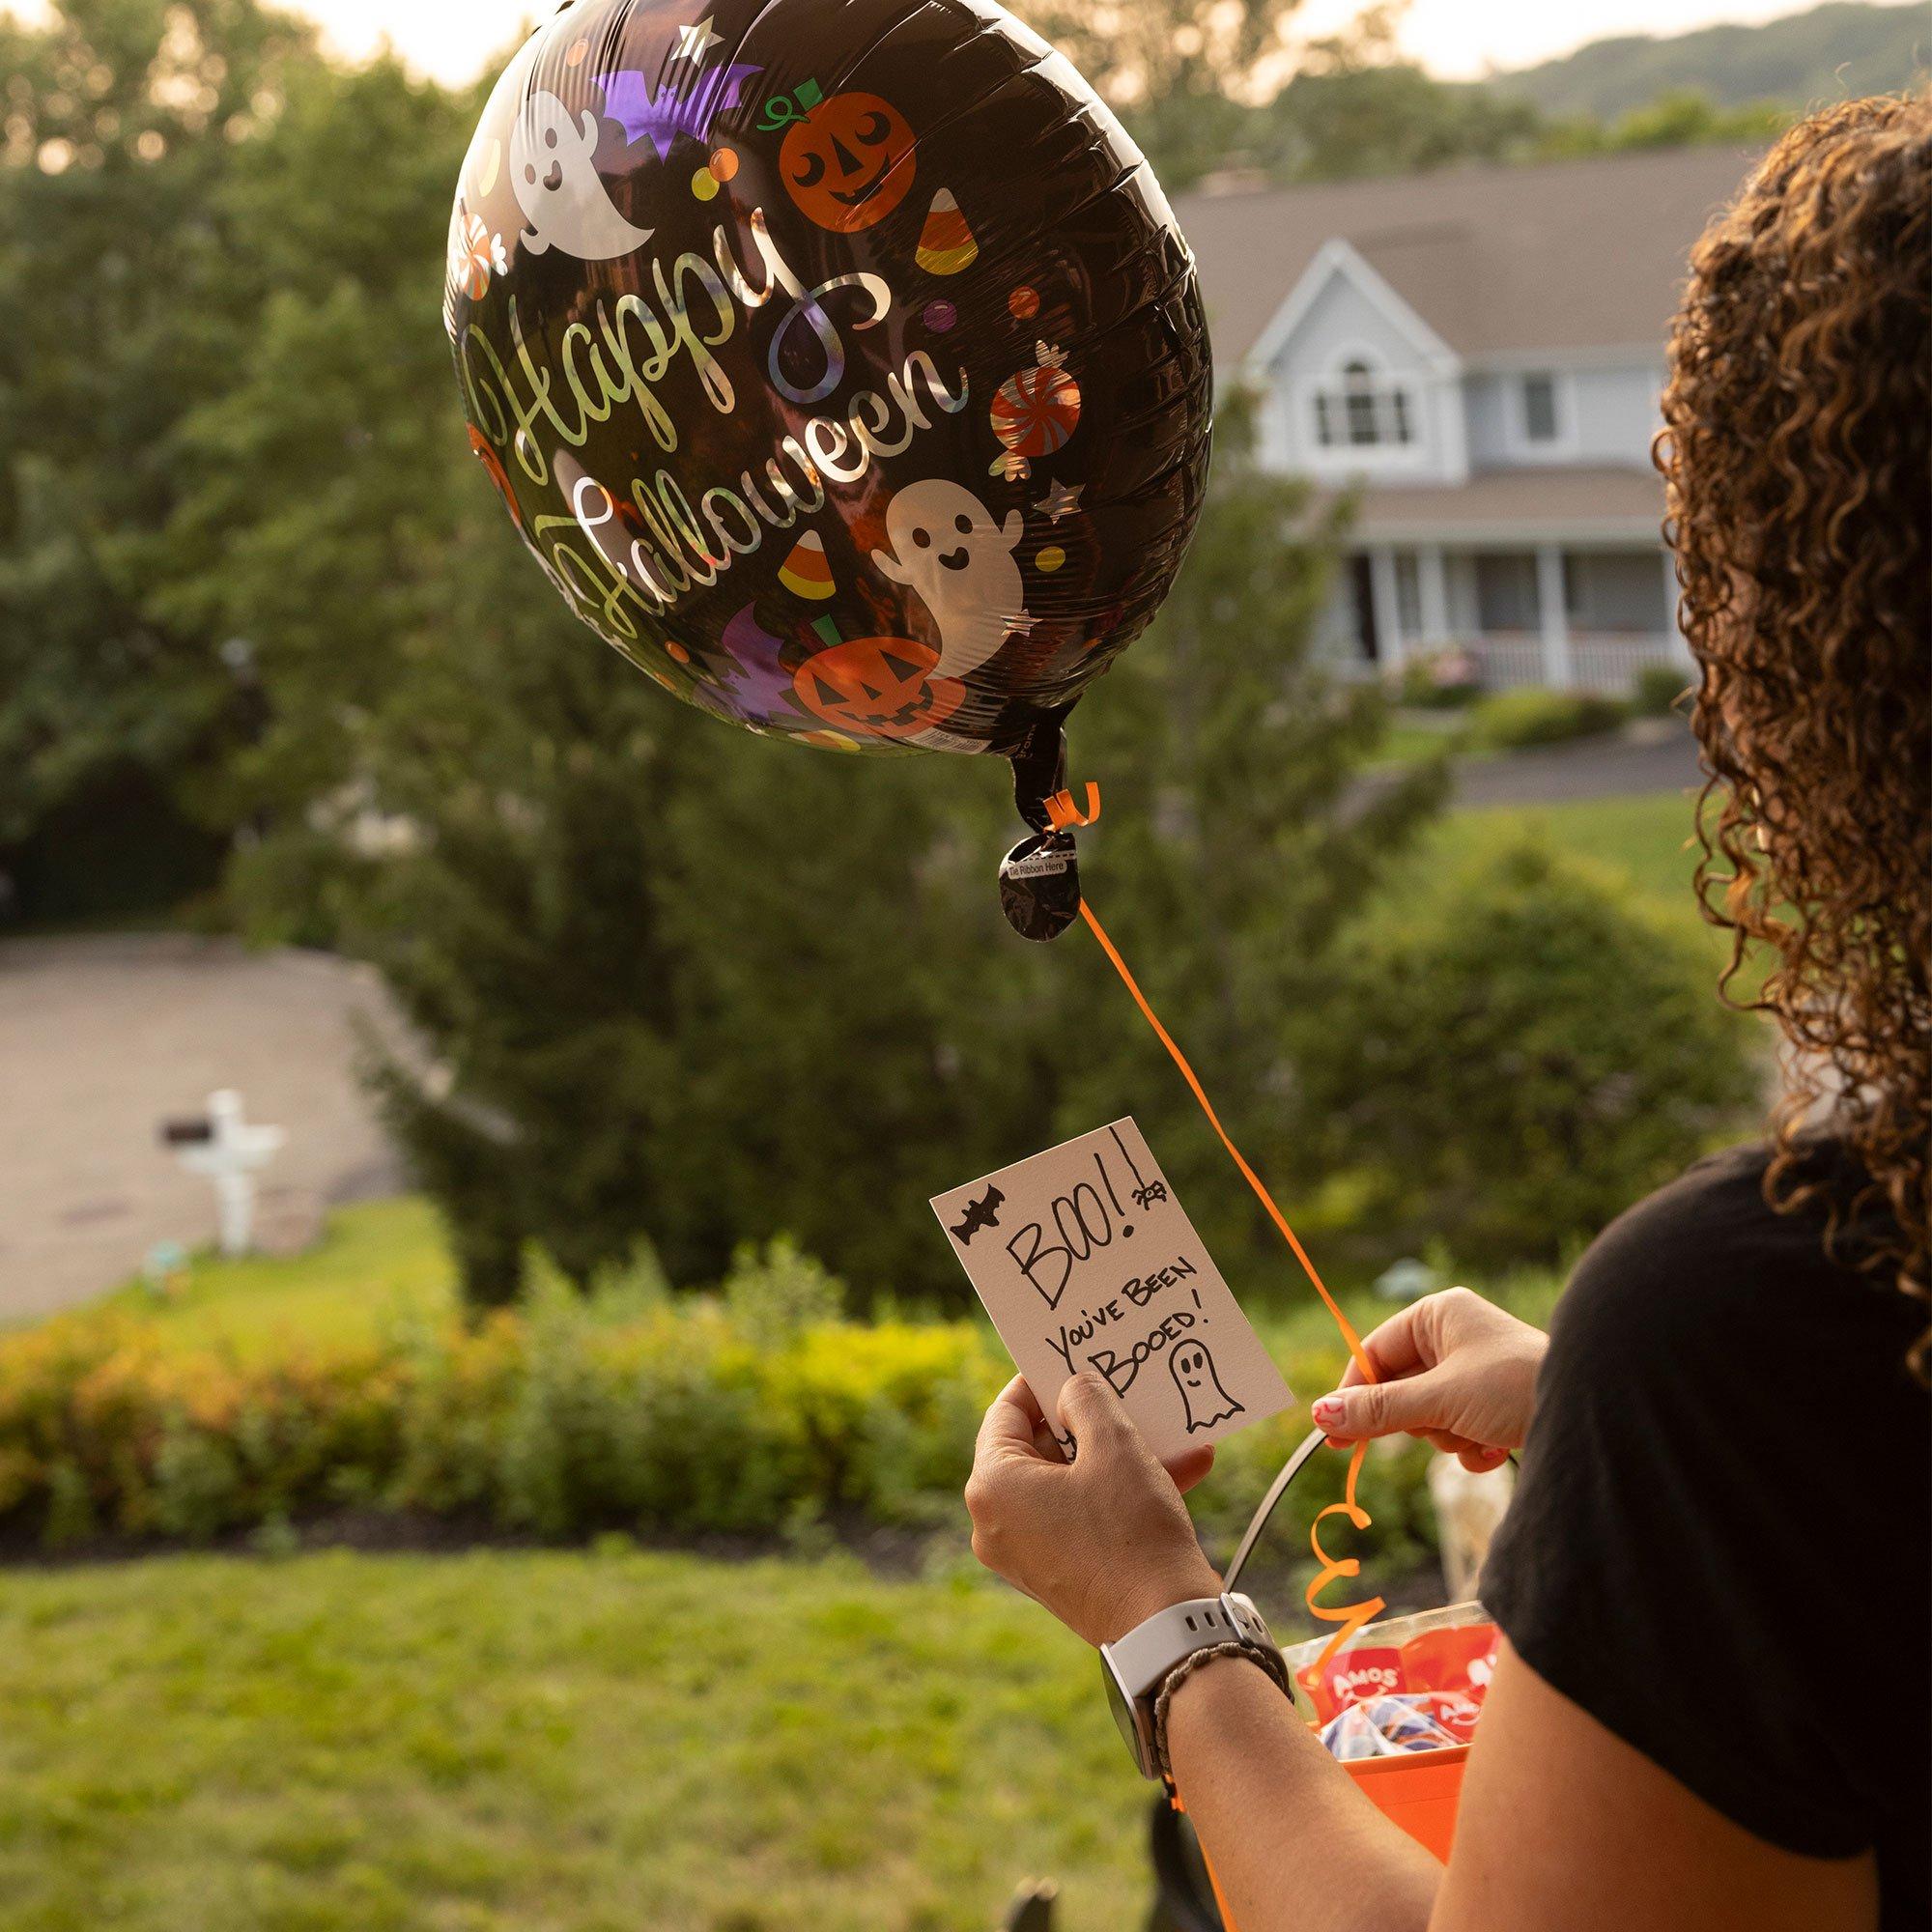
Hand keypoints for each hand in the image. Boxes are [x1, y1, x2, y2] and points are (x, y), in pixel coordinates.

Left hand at [965, 1372, 1221, 1647]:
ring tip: (1168, 1428)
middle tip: (1120, 1389)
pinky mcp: (1059, 1574)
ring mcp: (1025, 1554)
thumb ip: (1087, 1398)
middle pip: (1039, 1448)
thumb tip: (1073, 1389)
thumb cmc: (1132, 1528)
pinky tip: (1186, 1468)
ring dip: (1118, 1454)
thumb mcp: (1114, 1443)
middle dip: (1089, 1419)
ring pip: (1070, 1482)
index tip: (1071, 1361)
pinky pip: (1084, 1516)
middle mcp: (995, 1523)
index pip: (1005, 1412)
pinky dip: (1122, 1492)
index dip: (1040, 1380)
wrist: (1166, 1627)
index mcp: (991, 1486)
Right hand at [1310, 1288, 1546, 1470]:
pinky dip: (1471, 1445)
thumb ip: (1379, 1409)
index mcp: (1436, 1315)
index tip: (1332, 1436)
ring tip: (1479, 1436)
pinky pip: (1459, 1428)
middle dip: (1420, 1420)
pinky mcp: (1495, 1402)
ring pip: (1429, 1414)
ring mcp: (1476, 1370)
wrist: (1594, 1413)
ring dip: (1448, 1436)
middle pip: (1400, 1388)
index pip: (1374, 1352)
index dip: (1353, 1395)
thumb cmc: (1514, 1387)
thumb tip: (1319, 1414)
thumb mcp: (1439, 1400)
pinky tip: (1495, 1448)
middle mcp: (1454, 1336)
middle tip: (1439, 1428)